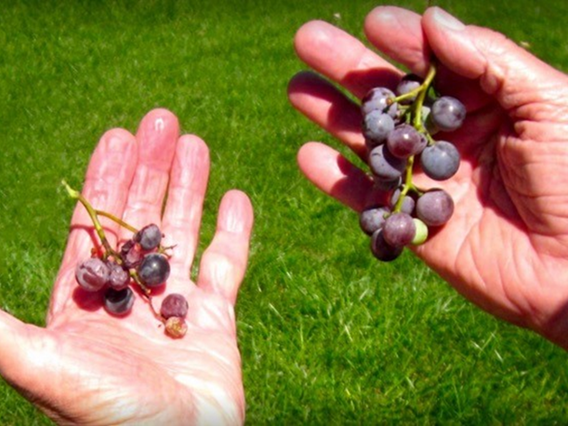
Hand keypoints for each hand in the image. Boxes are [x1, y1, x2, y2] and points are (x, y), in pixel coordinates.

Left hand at [0, 109, 253, 423]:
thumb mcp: (36, 364)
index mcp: (86, 302)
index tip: (117, 136)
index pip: (92, 226)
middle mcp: (128, 299)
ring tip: (194, 144)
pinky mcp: (215, 321)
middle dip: (149, 169)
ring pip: (181, 234)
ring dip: (188, 188)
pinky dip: (233, 232)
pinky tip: (237, 198)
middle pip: (139, 220)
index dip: (104, 180)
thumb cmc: (105, 416)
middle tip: (160, 121)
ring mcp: (173, 307)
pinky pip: (226, 267)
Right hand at [288, 6, 567, 348]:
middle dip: (348, 67)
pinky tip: (308, 156)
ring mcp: (427, 180)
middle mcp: (449, 137)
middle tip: (307, 39)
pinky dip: (335, 180)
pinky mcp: (414, 224)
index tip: (373, 23)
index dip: (401, 40)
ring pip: (369, 142)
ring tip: (297, 87)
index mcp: (484, 103)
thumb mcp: (548, 104)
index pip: (432, 63)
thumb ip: (490, 60)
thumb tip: (433, 20)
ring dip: (330, 114)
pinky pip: (366, 200)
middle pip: (389, 98)